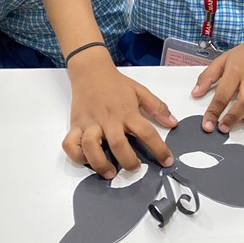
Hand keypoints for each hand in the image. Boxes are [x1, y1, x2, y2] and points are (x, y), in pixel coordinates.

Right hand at [64, 57, 177, 177]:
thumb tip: (173, 123)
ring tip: (110, 172)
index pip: (147, 133)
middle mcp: (109, 120)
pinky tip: (87, 159)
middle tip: (135, 168)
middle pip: (119, 145)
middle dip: (128, 162)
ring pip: (91, 147)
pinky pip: (70, 144)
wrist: (91, 70)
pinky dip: (76, 156)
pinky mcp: (75, 125)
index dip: (159, 149)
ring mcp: (90, 123)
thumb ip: (157, 107)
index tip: (167, 162)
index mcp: (127, 112)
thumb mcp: (140, 91)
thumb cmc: (116, 83)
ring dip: (100, 164)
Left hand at [191, 36, 243, 132]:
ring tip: (242, 120)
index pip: (223, 94)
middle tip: (223, 127)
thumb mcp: (221, 61)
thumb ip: (207, 77)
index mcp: (236, 71)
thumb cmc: (243, 56)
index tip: (208, 125)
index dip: (214, 112)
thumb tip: (195, 94)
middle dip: (233, 118)